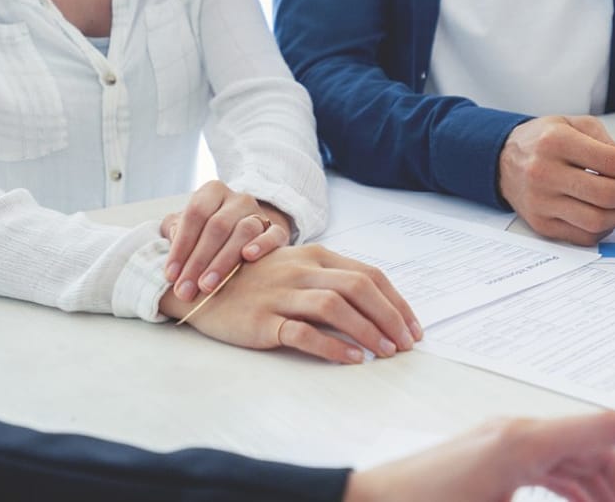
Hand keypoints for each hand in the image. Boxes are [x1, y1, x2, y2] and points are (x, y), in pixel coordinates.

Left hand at [161, 180, 291, 300]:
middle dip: (198, 261)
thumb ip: (175, 231)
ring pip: (244, 230)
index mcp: (212, 192)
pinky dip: (262, 244)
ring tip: (208, 285)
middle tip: (186, 289)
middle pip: (217, 225)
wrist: (246, 230)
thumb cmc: (208, 231)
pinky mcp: (277, 229)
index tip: (171, 275)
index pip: (195, 213)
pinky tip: (249, 257)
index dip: (181, 245)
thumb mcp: (188, 225)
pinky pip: (273, 234)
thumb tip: (172, 245)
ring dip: (223, 260)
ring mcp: (258, 213)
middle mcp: (237, 199)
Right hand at [161, 244, 421, 363]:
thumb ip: (329, 279)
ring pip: (336, 307)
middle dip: (390, 317)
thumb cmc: (254, 282)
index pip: (369, 274)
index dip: (396, 301)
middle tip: (407, 344)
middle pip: (359, 287)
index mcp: (315, 256)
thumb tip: (375, 305)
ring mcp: (281, 294)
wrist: (201, 288)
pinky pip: (304, 332)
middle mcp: (301, 270)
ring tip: (386, 351)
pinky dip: (333, 346)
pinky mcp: (263, 320)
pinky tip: (352, 358)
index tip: (413, 326)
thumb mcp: (294, 270)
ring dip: (368, 330)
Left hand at [343, 411, 614, 501]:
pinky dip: (574, 488)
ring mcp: (502, 443)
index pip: (606, 426)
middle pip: (596, 448)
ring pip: (573, 460)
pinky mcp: (490, 459)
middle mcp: (516, 432)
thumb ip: (562, 501)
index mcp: (524, 442)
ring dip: (603, 490)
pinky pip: (547, 467)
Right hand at [497, 116, 614, 244]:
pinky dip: (605, 229)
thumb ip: (606, 142)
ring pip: (597, 220)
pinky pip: (584, 236)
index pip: (611, 161)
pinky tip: (609, 215)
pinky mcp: (541, 224)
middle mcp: (545, 172)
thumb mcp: (573, 124)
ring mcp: (541, 202)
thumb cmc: (543, 141)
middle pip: (607, 194)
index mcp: (556, 142)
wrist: (501, 160)